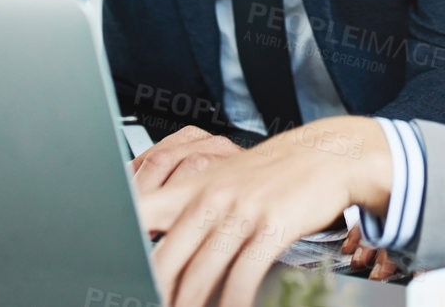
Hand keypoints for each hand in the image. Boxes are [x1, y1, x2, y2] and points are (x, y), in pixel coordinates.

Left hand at [138, 116, 390, 306]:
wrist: (326, 153)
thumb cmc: (272, 173)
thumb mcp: (223, 181)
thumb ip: (188, 208)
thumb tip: (157, 245)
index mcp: (192, 188)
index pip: (139, 215)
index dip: (121, 248)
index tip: (119, 279)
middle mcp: (210, 199)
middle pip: (165, 260)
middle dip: (155, 294)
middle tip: (150, 306)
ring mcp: (240, 212)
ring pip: (200, 275)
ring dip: (190, 306)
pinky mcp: (271, 227)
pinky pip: (243, 277)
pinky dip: (233, 303)